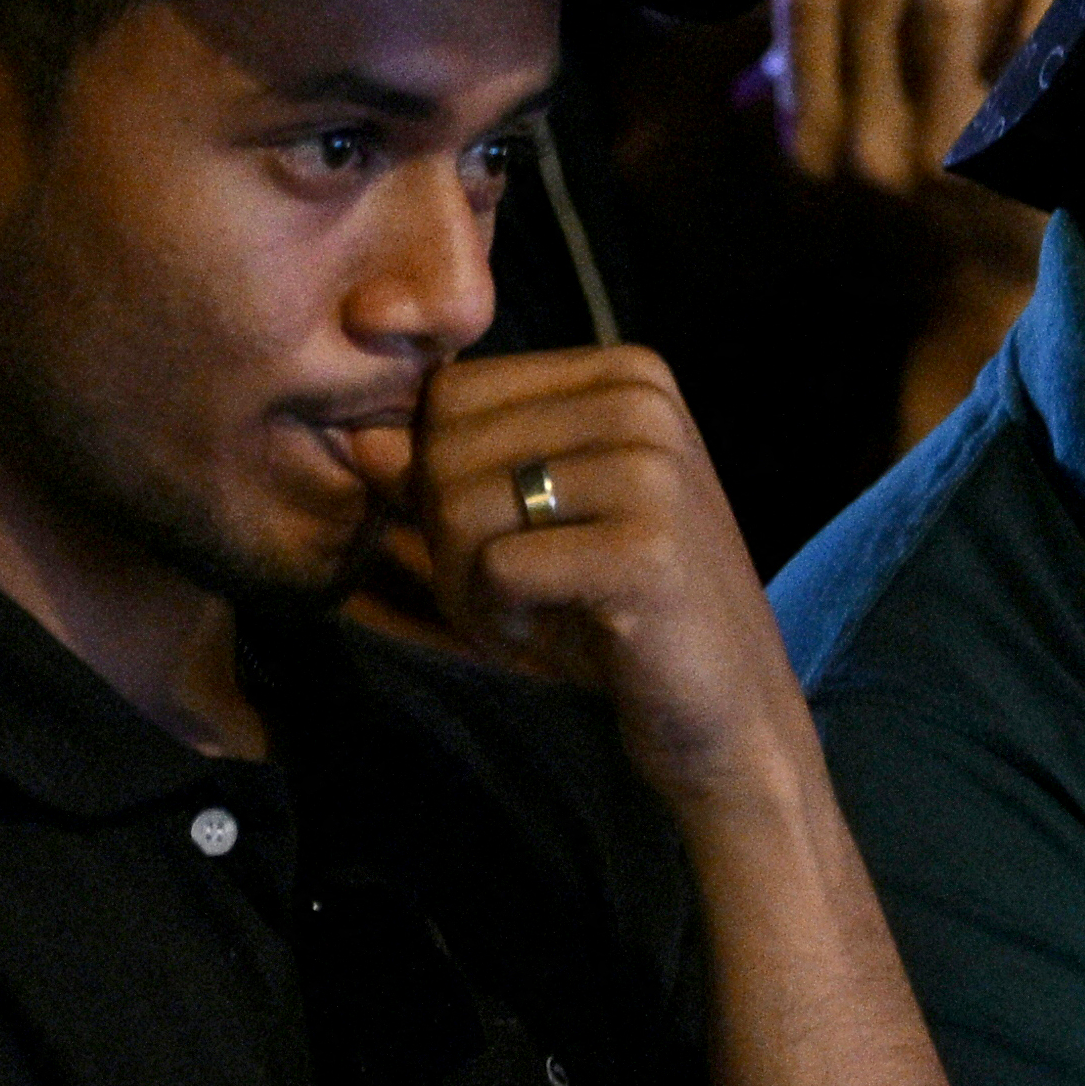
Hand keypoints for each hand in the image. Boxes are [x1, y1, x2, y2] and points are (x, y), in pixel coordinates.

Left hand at [405, 344, 812, 811]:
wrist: (725, 711)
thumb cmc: (613, 611)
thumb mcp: (526, 524)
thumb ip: (447, 472)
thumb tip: (359, 443)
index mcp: (624, 374)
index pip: (451, 394)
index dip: (442, 478)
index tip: (506, 537)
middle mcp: (644, 402)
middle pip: (446, 446)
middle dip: (448, 539)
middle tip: (511, 592)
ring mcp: (653, 470)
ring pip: (459, 505)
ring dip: (468, 586)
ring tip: (532, 613)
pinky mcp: (647, 549)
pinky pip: (495, 569)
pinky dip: (498, 621)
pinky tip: (555, 638)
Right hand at [769, 0, 1069, 231]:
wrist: (971, 331)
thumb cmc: (908, 240)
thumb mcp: (835, 169)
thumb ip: (815, 91)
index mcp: (803, 139)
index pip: (808, 2)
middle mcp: (853, 145)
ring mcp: (925, 158)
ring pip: (936, 9)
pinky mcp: (996, 171)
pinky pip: (1016, 59)